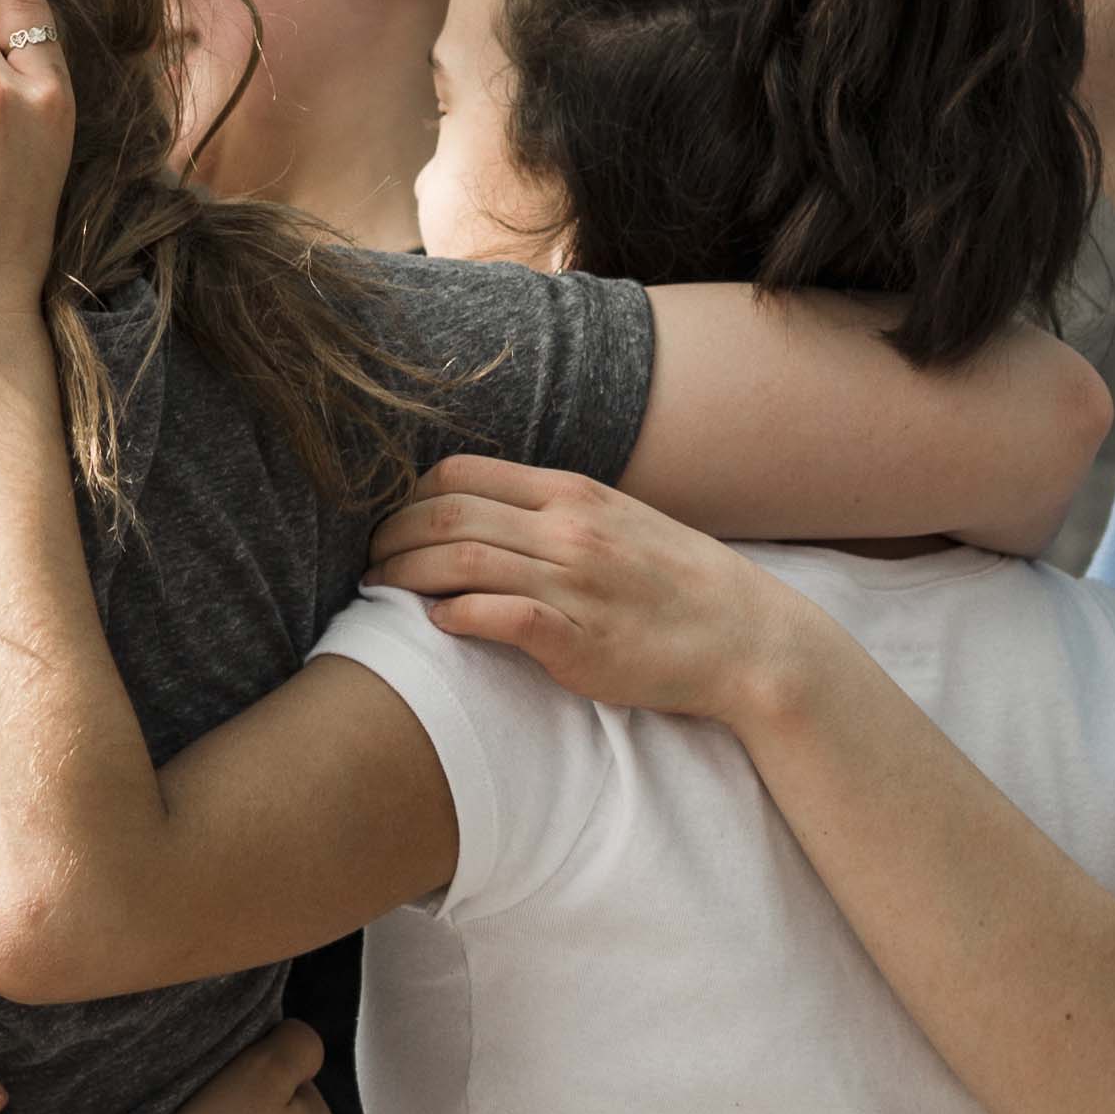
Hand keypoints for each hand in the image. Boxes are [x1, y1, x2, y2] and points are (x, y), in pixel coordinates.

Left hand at [364, 455, 803, 718]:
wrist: (747, 639)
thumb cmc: (678, 585)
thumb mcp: (619, 520)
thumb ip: (556, 512)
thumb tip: (485, 513)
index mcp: (573, 494)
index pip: (463, 473)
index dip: (409, 495)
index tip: (388, 520)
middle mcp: (568, 529)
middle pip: (447, 513)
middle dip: (390, 534)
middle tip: (367, 558)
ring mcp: (572, 583)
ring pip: (459, 560)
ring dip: (403, 574)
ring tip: (378, 589)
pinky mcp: (575, 639)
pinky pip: (493, 615)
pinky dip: (450, 615)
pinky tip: (433, 622)